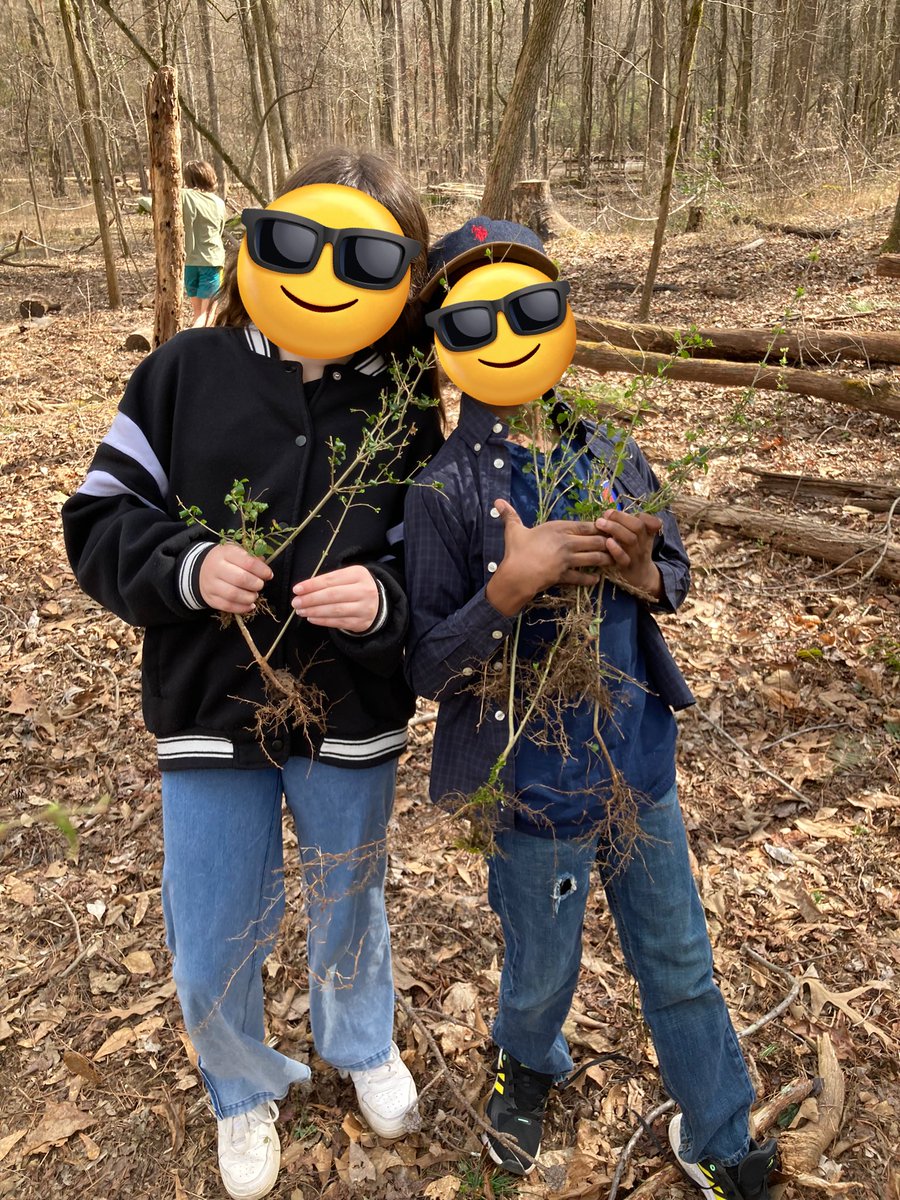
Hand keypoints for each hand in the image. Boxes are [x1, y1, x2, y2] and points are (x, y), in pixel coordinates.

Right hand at [199, 543, 272, 612]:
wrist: (203, 570)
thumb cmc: (227, 560)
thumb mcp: (238, 552)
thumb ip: (253, 559)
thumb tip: (265, 570)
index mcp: (225, 553)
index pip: (248, 562)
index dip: (262, 570)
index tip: (269, 575)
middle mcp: (215, 568)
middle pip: (240, 579)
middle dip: (256, 584)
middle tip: (260, 585)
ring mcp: (211, 584)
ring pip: (233, 594)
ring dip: (250, 597)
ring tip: (254, 595)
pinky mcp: (210, 598)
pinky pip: (227, 606)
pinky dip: (242, 608)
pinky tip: (250, 605)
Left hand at [292, 565, 379, 632]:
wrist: (377, 604)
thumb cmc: (355, 588)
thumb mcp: (346, 578)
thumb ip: (328, 581)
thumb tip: (303, 590)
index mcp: (358, 574)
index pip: (331, 579)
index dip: (312, 585)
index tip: (297, 589)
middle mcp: (364, 590)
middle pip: (332, 595)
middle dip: (310, 599)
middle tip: (296, 602)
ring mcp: (364, 608)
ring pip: (335, 610)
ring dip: (314, 610)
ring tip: (300, 610)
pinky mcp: (361, 622)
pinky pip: (338, 622)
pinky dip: (322, 620)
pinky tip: (311, 617)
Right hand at [485, 498, 615, 616]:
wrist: (516, 574)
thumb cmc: (516, 550)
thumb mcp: (514, 530)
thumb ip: (510, 515)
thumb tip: (497, 502)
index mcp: (558, 528)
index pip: (587, 526)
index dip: (600, 527)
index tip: (608, 528)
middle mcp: (567, 542)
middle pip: (596, 541)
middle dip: (608, 542)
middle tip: (617, 544)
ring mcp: (568, 560)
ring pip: (594, 558)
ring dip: (605, 559)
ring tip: (612, 560)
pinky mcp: (565, 575)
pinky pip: (582, 578)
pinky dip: (590, 579)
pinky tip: (596, 579)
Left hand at [593, 510, 662, 598]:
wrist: (641, 577)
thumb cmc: (634, 552)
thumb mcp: (637, 537)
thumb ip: (628, 524)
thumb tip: (608, 513)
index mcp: (646, 534)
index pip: (645, 520)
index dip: (631, 514)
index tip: (611, 512)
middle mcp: (643, 543)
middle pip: (637, 526)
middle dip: (620, 518)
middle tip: (605, 515)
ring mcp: (636, 555)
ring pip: (630, 540)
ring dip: (615, 529)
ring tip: (600, 523)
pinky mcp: (627, 567)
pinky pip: (623, 558)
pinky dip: (616, 549)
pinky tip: (607, 542)